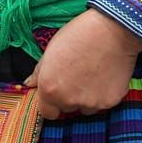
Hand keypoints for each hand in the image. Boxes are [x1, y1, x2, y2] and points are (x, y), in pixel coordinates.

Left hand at [25, 9, 141, 119]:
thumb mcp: (52, 48)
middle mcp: (68, 100)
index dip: (52, 103)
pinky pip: (104, 103)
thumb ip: (39, 72)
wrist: (112, 30)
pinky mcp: (109, 102)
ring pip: (86, 108)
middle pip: (67, 108)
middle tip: (78, 75)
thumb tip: (29, 84)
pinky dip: (104, 93)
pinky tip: (106, 74)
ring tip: (93, 73)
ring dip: (88, 97)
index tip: (58, 92)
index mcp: (49, 89)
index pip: (47, 113)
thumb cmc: (79, 34)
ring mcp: (90, 103)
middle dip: (71, 97)